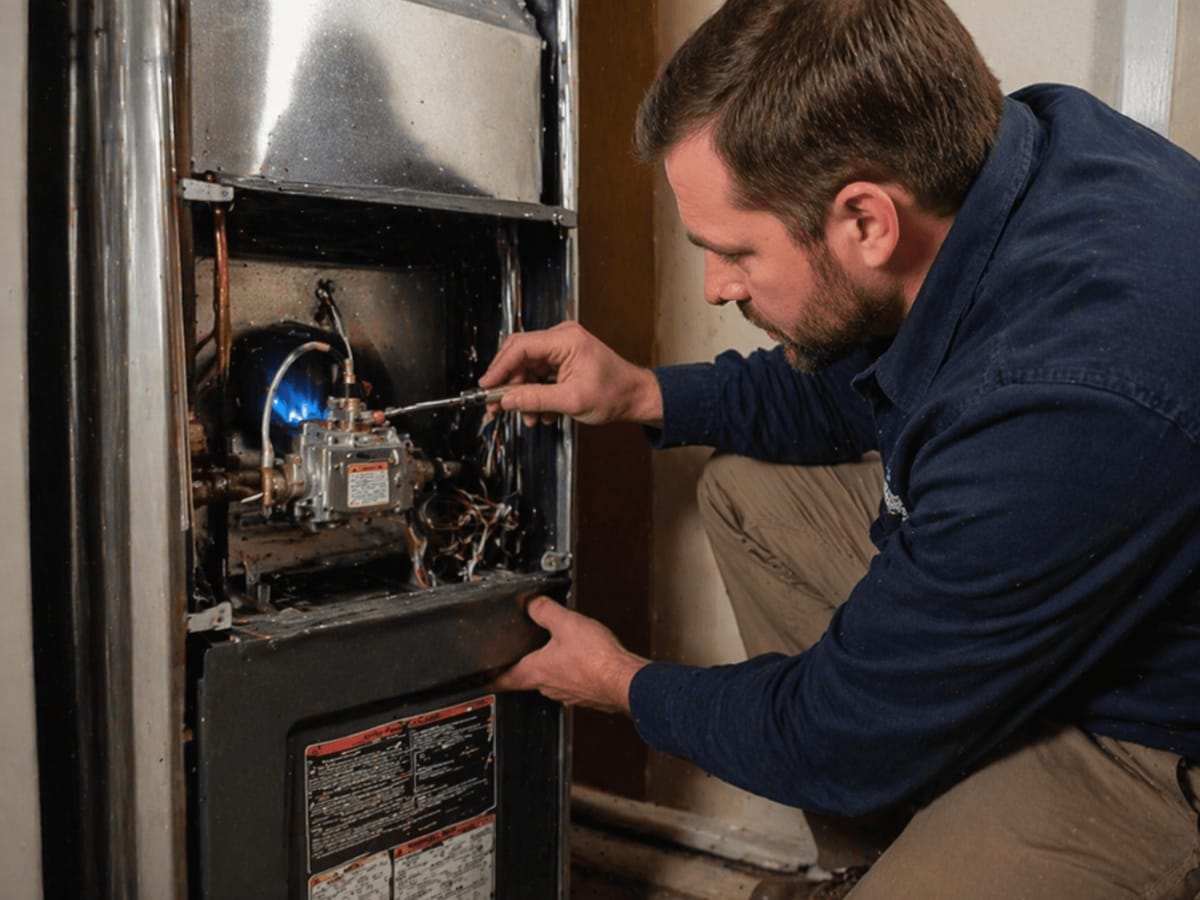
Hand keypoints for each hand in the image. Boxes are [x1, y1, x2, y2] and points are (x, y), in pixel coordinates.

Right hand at [479, 322, 663, 427]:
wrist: (635, 398)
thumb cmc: (615, 393)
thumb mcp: (572, 401)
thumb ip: (536, 399)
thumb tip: (507, 400)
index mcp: (566, 340)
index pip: (521, 347)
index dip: (499, 367)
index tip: (486, 386)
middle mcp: (561, 339)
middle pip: (519, 357)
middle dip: (507, 385)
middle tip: (496, 406)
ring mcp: (561, 350)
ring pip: (526, 370)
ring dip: (523, 396)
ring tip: (529, 417)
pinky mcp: (561, 362)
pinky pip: (537, 376)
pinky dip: (535, 395)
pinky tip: (542, 413)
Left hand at [494, 596, 649, 713]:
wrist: (626, 681)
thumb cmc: (598, 659)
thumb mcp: (566, 623)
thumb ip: (545, 610)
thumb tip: (532, 603)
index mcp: (536, 671)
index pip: (504, 680)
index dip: (491, 677)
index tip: (483, 678)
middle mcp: (549, 687)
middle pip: (528, 679)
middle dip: (526, 666)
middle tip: (525, 653)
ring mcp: (568, 695)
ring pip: (552, 682)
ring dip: (553, 669)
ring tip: (559, 653)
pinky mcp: (587, 696)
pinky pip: (573, 684)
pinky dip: (574, 674)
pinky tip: (584, 662)